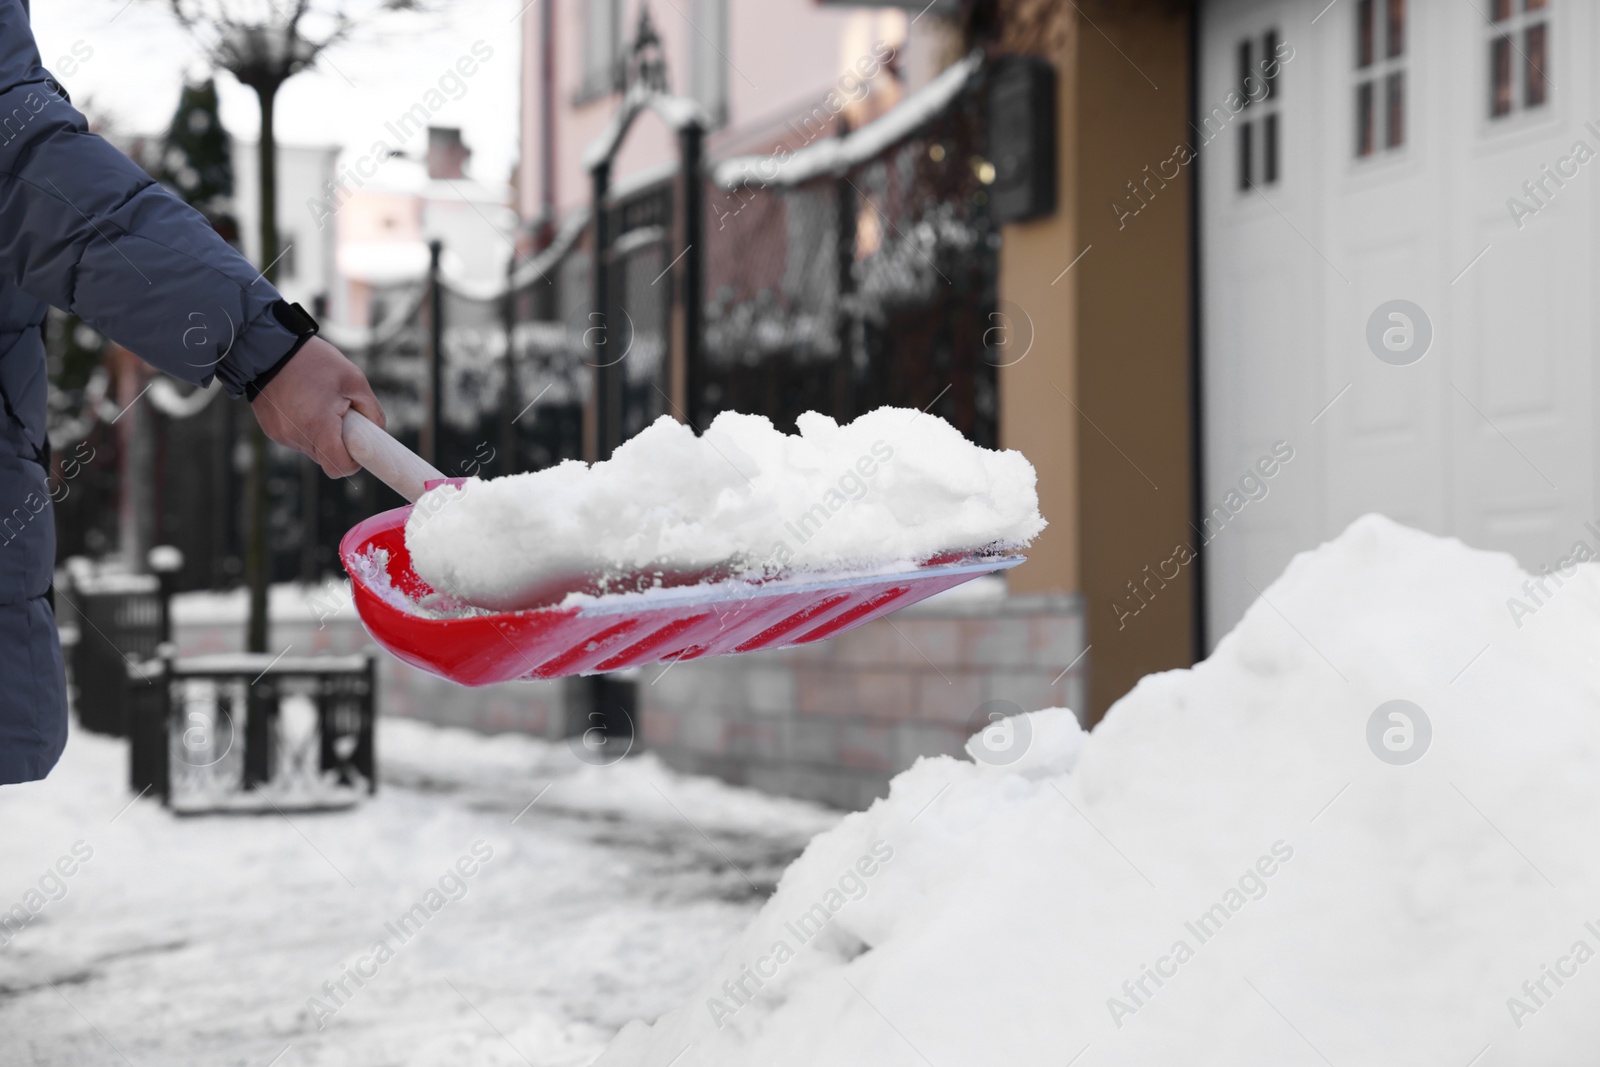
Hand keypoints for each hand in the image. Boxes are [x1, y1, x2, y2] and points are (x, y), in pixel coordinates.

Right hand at [249, 337, 384, 477]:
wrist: (269, 347)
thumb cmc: (314, 361)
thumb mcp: (354, 379)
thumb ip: (371, 410)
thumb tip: (377, 432)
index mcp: (318, 426)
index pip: (338, 467)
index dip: (352, 463)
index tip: (357, 448)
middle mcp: (296, 436)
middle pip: (325, 458)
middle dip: (337, 444)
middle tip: (341, 418)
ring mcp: (280, 434)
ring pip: (310, 449)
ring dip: (320, 435)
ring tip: (319, 405)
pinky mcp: (270, 429)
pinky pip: (295, 438)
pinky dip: (304, 428)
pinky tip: (303, 404)